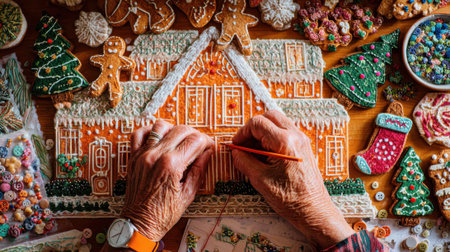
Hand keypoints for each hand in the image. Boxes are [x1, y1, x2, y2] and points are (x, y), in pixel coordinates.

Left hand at [121, 120, 213, 240]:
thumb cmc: (162, 214)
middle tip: (199, 144)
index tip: (209, 147)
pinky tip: (160, 138)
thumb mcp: (188, 194)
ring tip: (180, 140)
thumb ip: (199, 169)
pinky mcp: (133, 157)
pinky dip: (150, 131)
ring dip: (174, 129)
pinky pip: (139, 133)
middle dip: (194, 134)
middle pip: (181, 129)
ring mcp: (142, 155)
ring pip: (161, 125)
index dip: (206, 141)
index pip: (195, 140)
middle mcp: (155, 156)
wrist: (138, 224)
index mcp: (171, 165)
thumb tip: (207, 153)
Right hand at [232, 111, 353, 248]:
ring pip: (278, 122)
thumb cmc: (291, 199)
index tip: (236, 144)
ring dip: (263, 131)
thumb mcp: (260, 180)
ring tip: (253, 150)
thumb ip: (244, 161)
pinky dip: (272, 137)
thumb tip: (236, 152)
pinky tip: (265, 154)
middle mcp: (296, 136)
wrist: (312, 210)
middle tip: (244, 144)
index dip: (242, 133)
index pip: (257, 123)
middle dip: (253, 128)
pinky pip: (285, 131)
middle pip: (269, 116)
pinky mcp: (303, 146)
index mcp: (285, 143)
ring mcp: (302, 140)